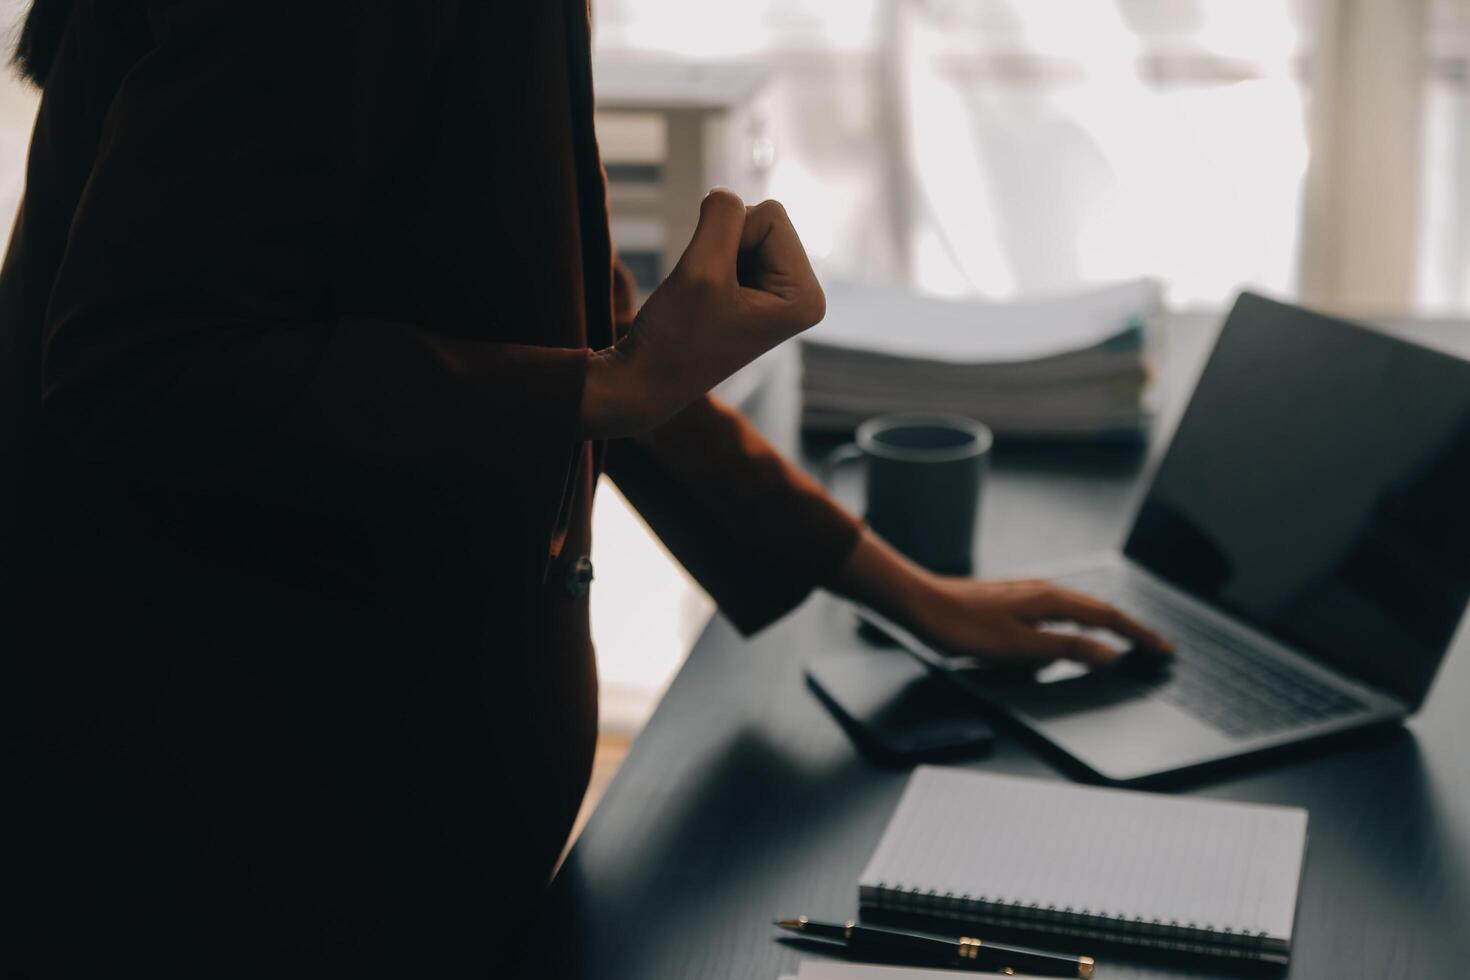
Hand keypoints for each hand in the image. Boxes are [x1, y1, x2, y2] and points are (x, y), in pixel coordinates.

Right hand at [579, 188, 824, 438]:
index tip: (712, 286)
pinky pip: (733, 243)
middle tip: (706, 291)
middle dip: (724, 244)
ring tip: (704, 297)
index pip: (772, 214)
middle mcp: (803, 295)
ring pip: (745, 227)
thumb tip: (725, 193)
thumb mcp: (701, 270)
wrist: (646, 379)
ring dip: (713, 253)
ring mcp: (780, 293)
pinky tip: (704, 296)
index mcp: (807, 297)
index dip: (728, 239)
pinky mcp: (757, 291)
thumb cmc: (675, 337)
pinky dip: (709, 260)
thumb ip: (722, 216)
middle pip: (764, 218)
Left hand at [830, 528, 1171, 667]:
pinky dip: (1079, 625)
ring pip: (1080, 609)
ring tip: (1126, 641)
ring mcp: (1029, 595)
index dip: (1139, 635)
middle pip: (1100, 610)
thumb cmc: (962, 626)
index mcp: (1051, 601)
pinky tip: (1073, 634)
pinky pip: (1060, 613)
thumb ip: (1067, 649)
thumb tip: (1109, 654)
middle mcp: (1045, 592)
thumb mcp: (1020, 647)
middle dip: (1129, 629)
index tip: (1163, 649)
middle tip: (1154, 647)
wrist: (920, 604)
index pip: (1108, 618)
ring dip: (1106, 625)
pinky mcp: (1014, 602)